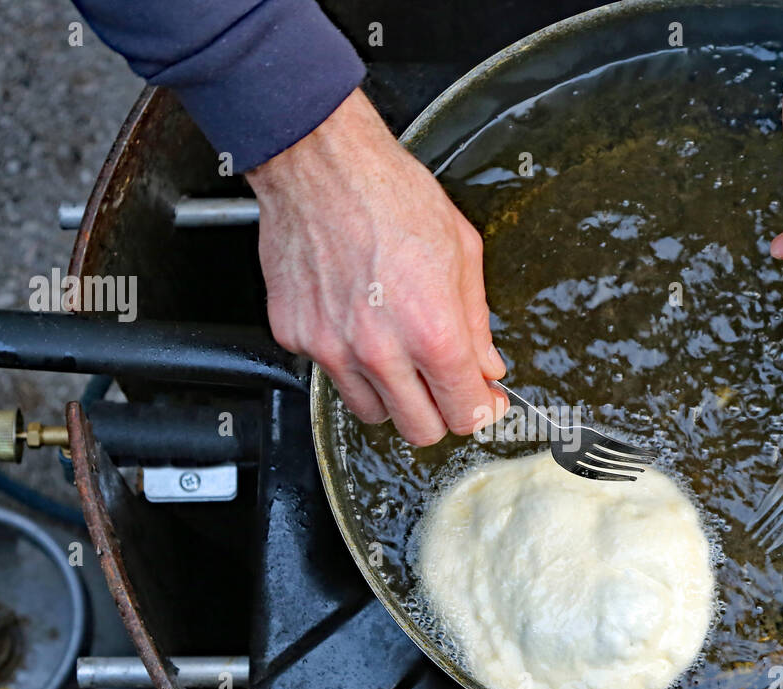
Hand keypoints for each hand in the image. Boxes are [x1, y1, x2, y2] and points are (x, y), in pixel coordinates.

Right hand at [246, 88, 506, 444]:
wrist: (320, 164)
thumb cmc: (389, 194)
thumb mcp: (462, 253)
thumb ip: (477, 323)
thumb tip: (486, 366)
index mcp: (432, 332)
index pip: (465, 415)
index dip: (481, 411)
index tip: (482, 402)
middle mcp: (380, 351)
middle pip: (419, 431)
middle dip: (439, 413)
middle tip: (443, 386)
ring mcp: (332, 349)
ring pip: (371, 412)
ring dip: (392, 395)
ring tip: (398, 353)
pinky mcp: (296, 337)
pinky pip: (330, 373)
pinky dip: (347, 359)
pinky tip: (355, 320)